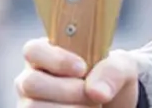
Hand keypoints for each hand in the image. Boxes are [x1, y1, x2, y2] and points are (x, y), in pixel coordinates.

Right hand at [16, 38, 139, 107]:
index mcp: (46, 53)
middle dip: (66, 90)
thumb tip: (95, 92)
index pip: (33, 50)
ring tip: (90, 107)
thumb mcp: (121, 67)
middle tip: (91, 95)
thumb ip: (112, 71)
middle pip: (30, 82)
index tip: (82, 69)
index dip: (56, 60)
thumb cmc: (110, 78)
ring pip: (32, 107)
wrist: (114, 104)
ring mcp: (31, 102)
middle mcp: (32, 77)